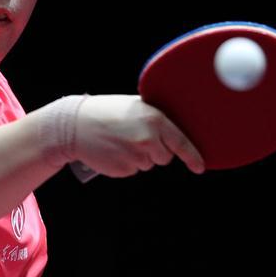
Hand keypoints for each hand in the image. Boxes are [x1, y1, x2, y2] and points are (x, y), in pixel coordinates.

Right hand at [72, 95, 205, 177]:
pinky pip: (134, 169)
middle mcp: (148, 138)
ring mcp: (136, 156)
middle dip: (155, 150)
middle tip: (134, 136)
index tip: (200, 167)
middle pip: (165, 156)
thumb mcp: (135, 107)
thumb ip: (155, 119)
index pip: (180, 142)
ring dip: (139, 156)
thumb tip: (176, 132)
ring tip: (120, 140)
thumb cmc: (106, 112)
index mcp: (154, 120)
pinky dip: (126, 162)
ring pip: (149, 163)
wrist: (75, 125)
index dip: (193, 156)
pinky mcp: (124, 169)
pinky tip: (114, 149)